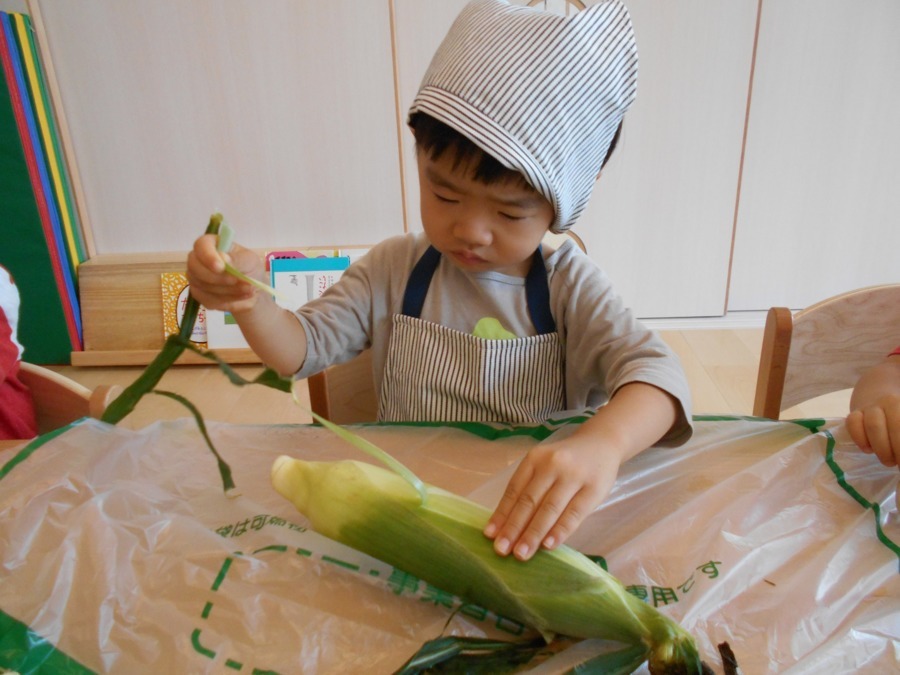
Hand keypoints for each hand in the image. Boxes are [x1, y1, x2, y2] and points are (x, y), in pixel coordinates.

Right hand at [186, 234, 265, 313]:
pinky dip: (224, 299)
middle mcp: (199, 259)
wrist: (251, 291)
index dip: (208, 256)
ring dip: (226, 289)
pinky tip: (238, 296)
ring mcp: (196, 277)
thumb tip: (223, 259)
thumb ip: (238, 259)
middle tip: (236, 281)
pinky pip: (206, 298)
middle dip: (217, 277)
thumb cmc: (250, 269)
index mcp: (212, 244)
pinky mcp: (199, 293)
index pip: (201, 245)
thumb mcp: (250, 261)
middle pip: (194, 266)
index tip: (221, 267)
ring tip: (246, 289)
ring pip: (201, 284)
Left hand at [483, 436, 621, 560]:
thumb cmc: (567, 461)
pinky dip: (560, 530)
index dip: (502, 513)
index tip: (490, 535)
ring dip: (534, 534)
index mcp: (535, 458)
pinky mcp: (594, 489)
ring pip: (549, 509)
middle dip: (514, 528)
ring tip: (522, 554)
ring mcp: (574, 476)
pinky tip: (549, 545)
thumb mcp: (544, 464)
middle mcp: (552, 465)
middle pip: (529, 501)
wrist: (602, 442)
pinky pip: (574, 513)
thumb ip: (529, 487)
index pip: (514, 490)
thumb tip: (507, 524)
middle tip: (502, 550)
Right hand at [846, 394, 899, 468]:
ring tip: (888, 461)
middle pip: (894, 427)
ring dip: (881, 449)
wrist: (878, 393)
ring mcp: (868, 407)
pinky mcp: (853, 413)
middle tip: (898, 464)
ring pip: (873, 426)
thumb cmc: (896, 417)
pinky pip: (852, 423)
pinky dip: (860, 439)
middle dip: (897, 451)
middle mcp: (888, 402)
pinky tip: (868, 449)